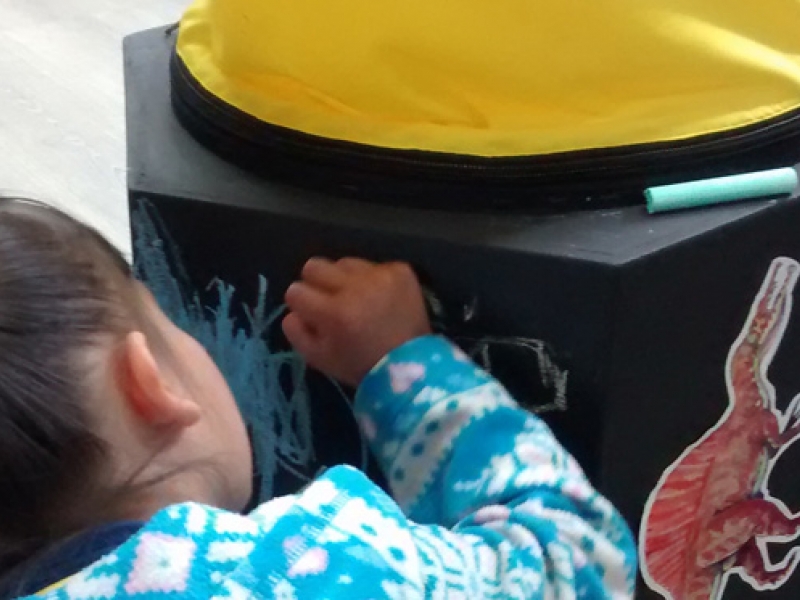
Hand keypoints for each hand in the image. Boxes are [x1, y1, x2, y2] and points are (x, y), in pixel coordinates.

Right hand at [283, 258, 431, 386]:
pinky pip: (373, 265)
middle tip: (331, 301)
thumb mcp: (319, 358)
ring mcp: (379, 276)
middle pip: (314, 266)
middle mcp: (354, 287)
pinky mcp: (400, 270)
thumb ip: (296, 331)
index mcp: (332, 312)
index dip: (301, 304)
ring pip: (344, 263)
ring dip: (346, 279)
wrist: (411, 365)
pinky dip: (374, 280)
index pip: (295, 291)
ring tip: (359, 300)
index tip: (313, 315)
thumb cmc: (361, 365)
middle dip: (317, 283)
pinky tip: (382, 299)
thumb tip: (293, 309)